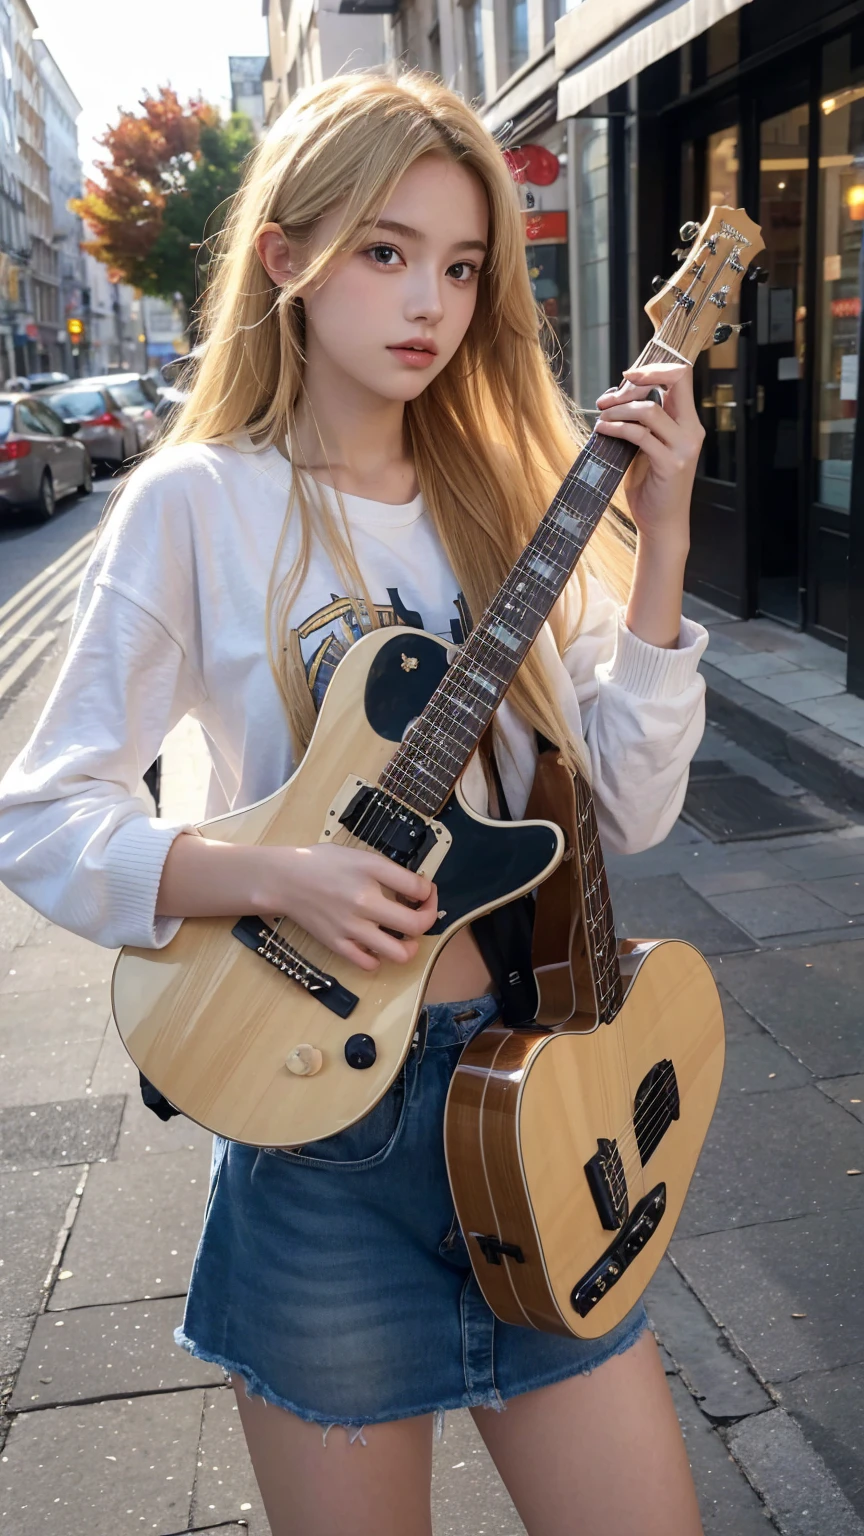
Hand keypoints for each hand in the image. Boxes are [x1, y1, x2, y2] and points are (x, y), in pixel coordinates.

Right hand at [261, 842, 438, 972]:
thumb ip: (389, 871)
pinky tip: (377, 945)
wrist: (284, 880)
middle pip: (416, 925)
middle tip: (423, 913)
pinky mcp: (338, 945)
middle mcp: (364, 904)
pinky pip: (370, 964)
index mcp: (371, 875)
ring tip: (406, 938)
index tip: (425, 891)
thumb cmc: (322, 863)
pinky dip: (380, 958)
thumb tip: (417, 888)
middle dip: (428, 918)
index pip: (419, 889)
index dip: (430, 891)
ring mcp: (351, 929)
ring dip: (410, 947)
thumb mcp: (360, 855)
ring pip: (399, 953)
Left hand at [595, 362, 703, 551]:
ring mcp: (683, 447)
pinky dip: (618, 428)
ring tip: (601, 419)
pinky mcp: (670, 465)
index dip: (654, 368)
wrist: (661, 523)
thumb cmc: (651, 485)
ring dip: (619, 410)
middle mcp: (691, 431)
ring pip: (650, 410)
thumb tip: (615, 394)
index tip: (627, 377)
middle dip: (638, 381)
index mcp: (688, 422)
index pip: (681, 376)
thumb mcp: (646, 446)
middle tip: (606, 400)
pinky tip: (603, 431)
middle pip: (676, 380)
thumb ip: (640, 422)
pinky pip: (640, 436)